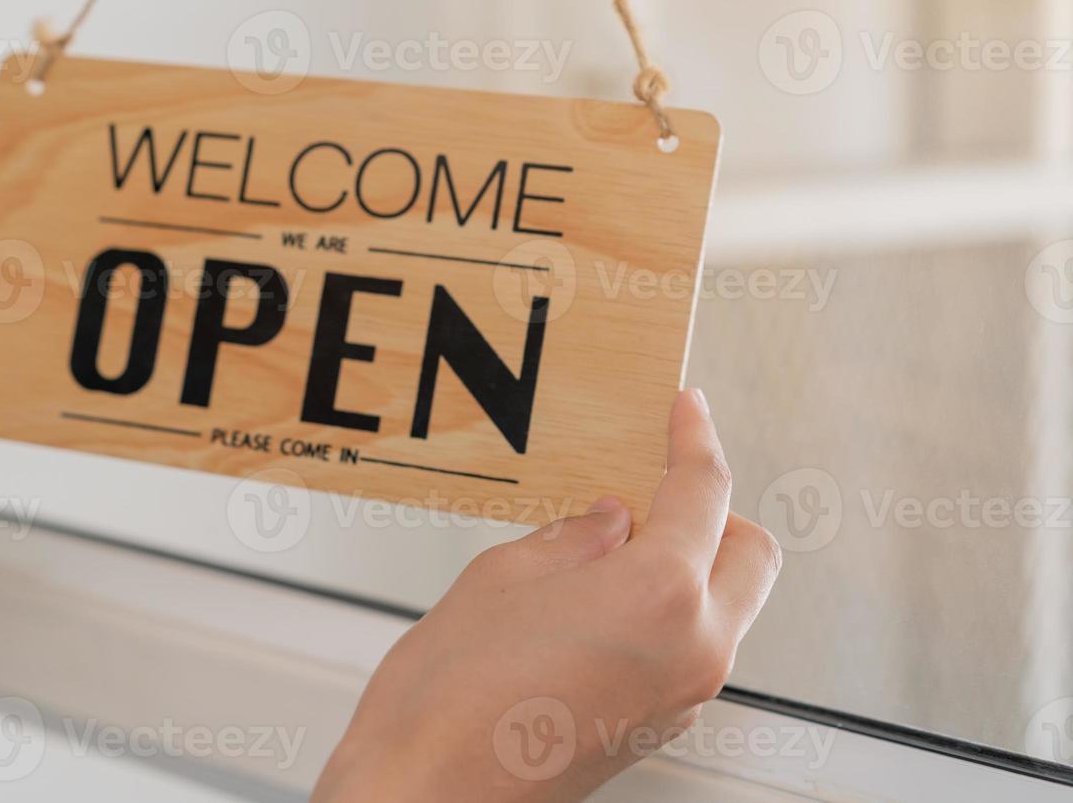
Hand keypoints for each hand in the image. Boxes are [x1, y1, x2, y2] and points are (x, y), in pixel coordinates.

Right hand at [314, 390, 780, 801]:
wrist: (425, 796)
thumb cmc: (448, 699)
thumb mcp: (501, 578)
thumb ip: (571, 538)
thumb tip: (607, 522)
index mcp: (661, 596)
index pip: (705, 492)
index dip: (694, 438)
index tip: (687, 410)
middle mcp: (693, 650)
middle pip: (750, 553)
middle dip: (713, 509)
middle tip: (652, 485)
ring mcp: (682, 698)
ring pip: (727, 604)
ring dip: (689, 562)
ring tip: (609, 544)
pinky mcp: (657, 727)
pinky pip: (692, 645)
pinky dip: (669, 608)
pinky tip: (599, 597)